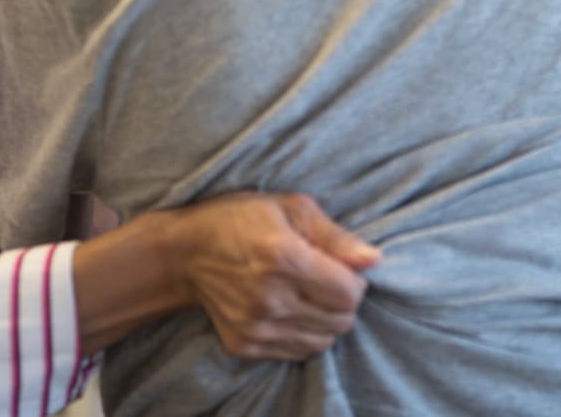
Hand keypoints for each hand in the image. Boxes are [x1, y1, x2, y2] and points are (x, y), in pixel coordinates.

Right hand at [163, 192, 380, 360]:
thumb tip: (374, 260)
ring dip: (326, 319)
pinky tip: (290, 309)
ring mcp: (255, 326)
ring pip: (323, 340)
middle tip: (326, 279)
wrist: (186, 253)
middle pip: (341, 320)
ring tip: (307, 294)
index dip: (355, 279)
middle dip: (344, 300)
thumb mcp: (290, 208)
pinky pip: (298, 352)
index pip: (349, 293)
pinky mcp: (245, 345)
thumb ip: (335, 236)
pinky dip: (304, 334)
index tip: (340, 266)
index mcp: (283, 257)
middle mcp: (270, 297)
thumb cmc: (241, 220)